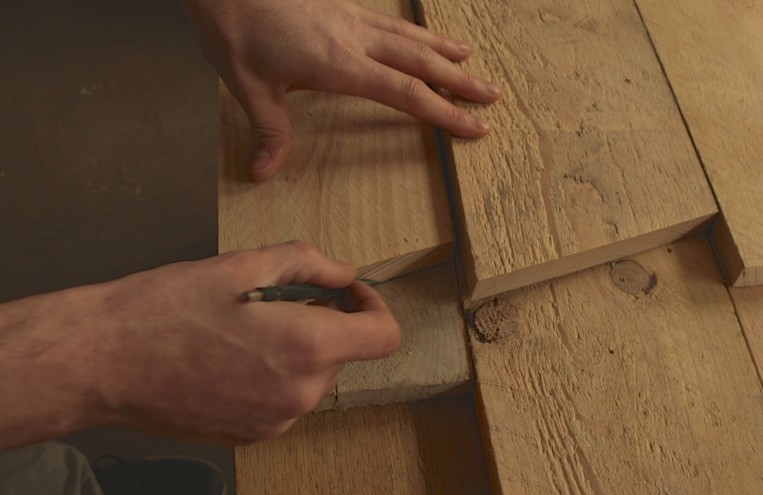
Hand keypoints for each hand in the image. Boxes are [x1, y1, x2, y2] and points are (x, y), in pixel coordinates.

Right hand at [0, 242, 398, 447]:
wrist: (102, 362)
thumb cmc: (165, 309)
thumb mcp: (241, 265)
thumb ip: (308, 264)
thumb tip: (344, 273)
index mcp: (307, 349)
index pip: (384, 337)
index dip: (373, 307)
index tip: (347, 293)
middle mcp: (300, 395)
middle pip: (343, 355)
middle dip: (323, 323)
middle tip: (273, 300)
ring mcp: (277, 422)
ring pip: (312, 378)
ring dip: (295, 350)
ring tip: (240, 329)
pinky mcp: (251, 437)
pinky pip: (283, 400)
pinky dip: (271, 376)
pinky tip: (226, 358)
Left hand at [179, 0, 501, 180]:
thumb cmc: (233, 27)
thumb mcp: (247, 87)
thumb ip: (268, 131)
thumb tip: (263, 173)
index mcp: (339, 64)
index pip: (405, 93)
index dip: (444, 112)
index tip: (474, 126)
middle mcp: (353, 38)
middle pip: (420, 62)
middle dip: (460, 81)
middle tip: (492, 96)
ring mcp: (348, 15)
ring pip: (408, 35)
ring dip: (442, 49)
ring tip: (470, 57)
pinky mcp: (339, 3)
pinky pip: (389, 20)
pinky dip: (413, 30)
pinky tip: (418, 34)